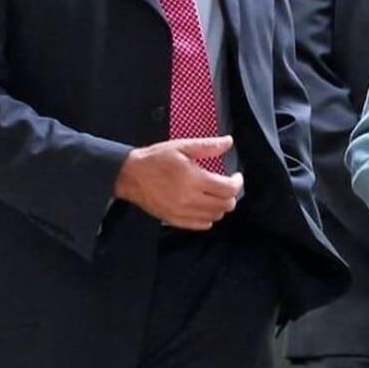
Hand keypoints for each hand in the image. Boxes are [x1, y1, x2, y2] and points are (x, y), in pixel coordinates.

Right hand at [114, 136, 242, 229]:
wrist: (130, 175)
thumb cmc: (156, 159)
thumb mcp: (182, 146)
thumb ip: (208, 146)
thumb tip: (228, 142)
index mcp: (194, 180)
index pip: (228, 189)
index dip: (237, 183)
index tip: (236, 176)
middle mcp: (190, 199)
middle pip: (224, 206)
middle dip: (231, 195)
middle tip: (228, 185)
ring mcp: (182, 212)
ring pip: (214, 217)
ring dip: (220, 206)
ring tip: (217, 195)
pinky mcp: (173, 219)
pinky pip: (199, 225)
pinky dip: (207, 218)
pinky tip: (205, 207)